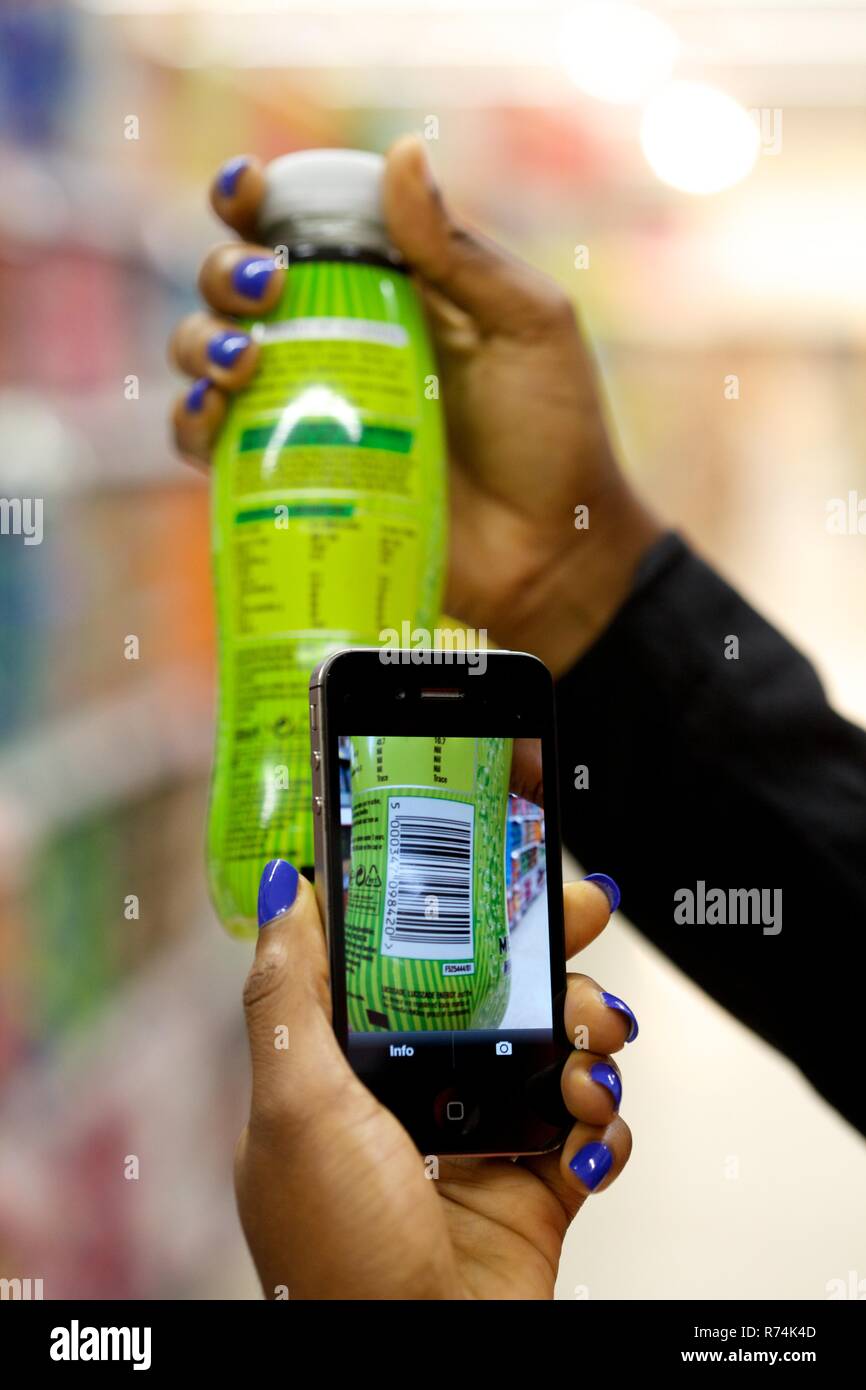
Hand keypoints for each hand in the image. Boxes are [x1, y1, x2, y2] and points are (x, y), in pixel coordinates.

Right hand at [169, 139, 661, 675]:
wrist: (550, 554)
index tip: (244, 190)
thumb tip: (401, 152)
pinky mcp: (289, 482)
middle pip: (238, 286)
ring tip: (241, 360)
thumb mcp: (526, 329)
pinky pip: (210, 446)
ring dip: (199, 341)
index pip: (305, 228)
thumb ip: (459, 252)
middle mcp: (335, 345)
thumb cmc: (553, 436)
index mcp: (389, 292)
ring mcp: (307, 414)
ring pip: (207, 355)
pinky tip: (214, 416)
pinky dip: (193, 424)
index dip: (257, 201)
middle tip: (265, 292)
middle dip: (227, 272)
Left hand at [235, 863, 634, 1299]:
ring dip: (588, 1034)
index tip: (491, 858)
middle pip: (495, 989)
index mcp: (350, 1067)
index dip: (450, 902)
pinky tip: (590, 1130)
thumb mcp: (294, 1108)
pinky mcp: (537, 1184)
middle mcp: (417, 1094)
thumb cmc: (338, 1255)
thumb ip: (289, 995)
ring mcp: (481, 1138)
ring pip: (554, 1045)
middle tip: (587, 913)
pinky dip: (604, 1121)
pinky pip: (590, 1125)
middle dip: (547, 947)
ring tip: (591, 1057)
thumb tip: (286, 887)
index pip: (404, 957)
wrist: (423, 1365)